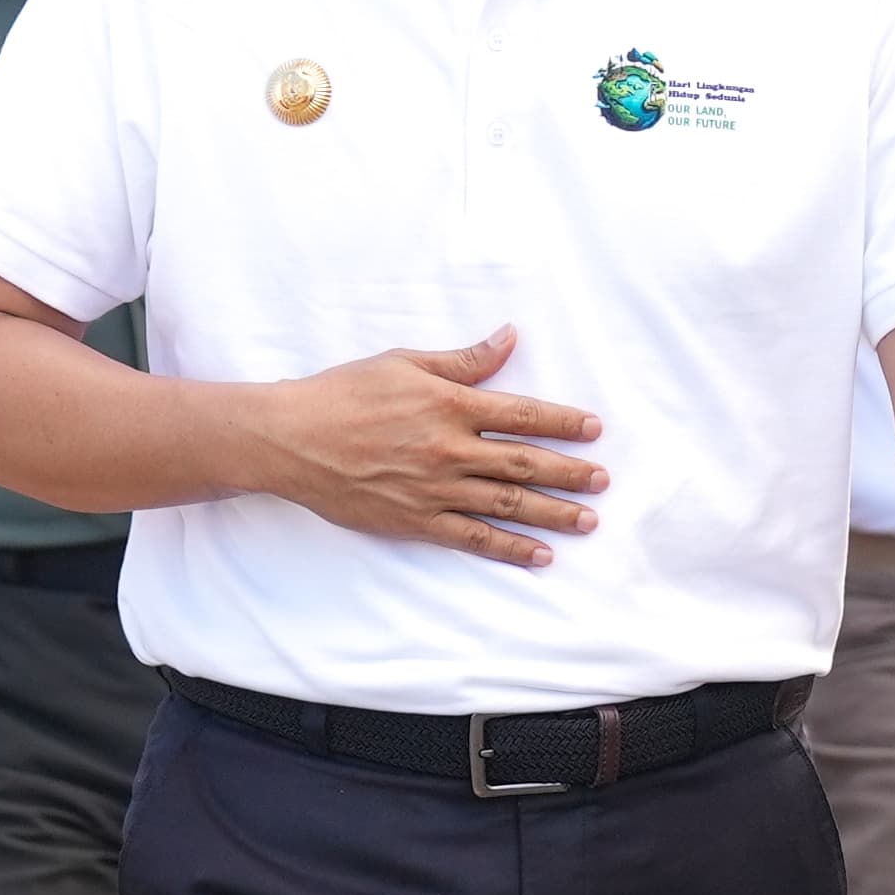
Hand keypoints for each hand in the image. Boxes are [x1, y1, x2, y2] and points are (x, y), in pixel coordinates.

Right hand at [254, 326, 606, 568]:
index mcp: (450, 405)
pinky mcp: (416, 521)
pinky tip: (540, 555)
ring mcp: (434, 490)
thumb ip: (463, 359)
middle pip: (524, 463)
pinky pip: (473, 537)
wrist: (291, 438)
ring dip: (552, 513)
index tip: (594, 428)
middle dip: (569, 472)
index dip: (562, 422)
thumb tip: (510, 339)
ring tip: (587, 520)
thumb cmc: (345, 392)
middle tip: (603, 480)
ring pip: (507, 504)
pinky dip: (509, 548)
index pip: (522, 414)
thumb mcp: (405, 362)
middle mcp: (449, 450)